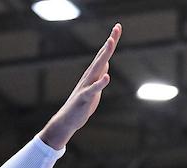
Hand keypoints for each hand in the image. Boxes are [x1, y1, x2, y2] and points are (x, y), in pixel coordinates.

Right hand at [39, 24, 121, 149]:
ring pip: (96, 68)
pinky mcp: (84, 98)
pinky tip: (106, 77)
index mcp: (93, 74)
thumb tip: (105, 64)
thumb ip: (99, 75)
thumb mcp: (95, 88)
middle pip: (101, 56)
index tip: (118, 27)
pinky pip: (93, 90)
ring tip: (111, 42)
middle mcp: (89, 76)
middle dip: (110, 42)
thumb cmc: (82, 104)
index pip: (104, 54)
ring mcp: (86, 86)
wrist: (68, 120)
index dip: (111, 41)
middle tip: (117, 27)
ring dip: (104, 55)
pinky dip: (99, 83)